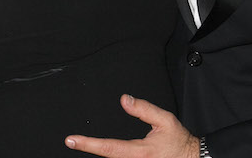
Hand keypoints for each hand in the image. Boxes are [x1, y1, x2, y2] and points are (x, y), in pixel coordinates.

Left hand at [65, 94, 198, 157]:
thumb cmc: (179, 141)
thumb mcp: (164, 119)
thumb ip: (143, 109)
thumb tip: (124, 99)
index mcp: (139, 151)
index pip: (108, 148)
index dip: (88, 144)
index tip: (72, 140)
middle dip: (89, 149)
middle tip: (74, 141)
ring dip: (102, 154)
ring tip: (87, 144)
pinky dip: (112, 157)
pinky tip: (104, 152)